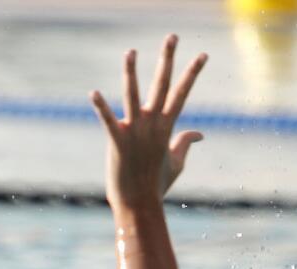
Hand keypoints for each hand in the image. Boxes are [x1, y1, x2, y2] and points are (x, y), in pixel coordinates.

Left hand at [90, 35, 206, 213]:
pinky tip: (93, 93)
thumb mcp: (176, 162)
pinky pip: (108, 121)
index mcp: (167, 127)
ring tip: (130, 51)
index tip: (203, 54)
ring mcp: (135, 132)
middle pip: (162, 84)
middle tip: (172, 36)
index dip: (193, 73)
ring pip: (133, 95)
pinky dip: (101, 107)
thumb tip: (200, 133)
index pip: (182, 93)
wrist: (139, 205)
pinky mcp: (117, 142)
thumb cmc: (156, 185)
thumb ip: (186, 143)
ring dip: (132, 72)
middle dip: (168, 59)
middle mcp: (153, 124)